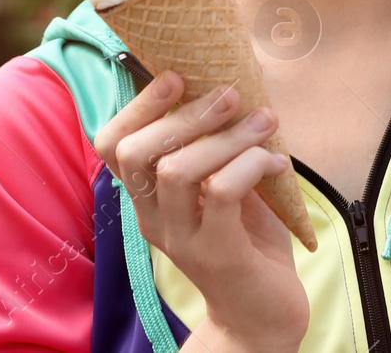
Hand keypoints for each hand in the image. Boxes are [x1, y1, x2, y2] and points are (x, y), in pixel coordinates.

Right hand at [94, 71, 308, 352]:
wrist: (262, 313)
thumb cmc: (247, 240)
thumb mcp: (227, 187)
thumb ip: (219, 148)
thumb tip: (235, 84)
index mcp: (149, 198)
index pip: (112, 146)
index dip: (137, 106)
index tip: (176, 76)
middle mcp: (154, 218)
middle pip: (138, 153)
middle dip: (184, 113)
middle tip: (231, 93)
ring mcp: (181, 239)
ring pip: (179, 170)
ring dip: (227, 136)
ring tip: (265, 120)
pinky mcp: (217, 254)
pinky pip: (223, 193)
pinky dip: (251, 164)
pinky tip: (278, 160)